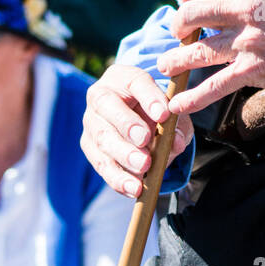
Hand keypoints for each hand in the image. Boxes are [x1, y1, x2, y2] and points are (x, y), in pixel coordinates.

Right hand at [81, 63, 193, 198]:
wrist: (133, 114)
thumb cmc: (154, 108)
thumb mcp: (170, 110)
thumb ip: (176, 123)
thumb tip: (176, 143)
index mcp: (124, 77)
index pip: (136, 81)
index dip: (150, 97)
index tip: (163, 114)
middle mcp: (101, 95)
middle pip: (108, 107)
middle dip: (128, 125)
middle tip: (146, 141)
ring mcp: (91, 121)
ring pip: (101, 137)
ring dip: (123, 154)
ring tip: (144, 167)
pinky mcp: (88, 145)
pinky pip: (100, 162)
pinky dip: (118, 177)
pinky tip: (134, 187)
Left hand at [156, 0, 264, 116]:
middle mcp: (244, 12)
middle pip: (191, 13)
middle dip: (177, 24)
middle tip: (177, 33)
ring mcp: (246, 43)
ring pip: (196, 51)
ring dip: (175, 60)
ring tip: (165, 66)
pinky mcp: (253, 71)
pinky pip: (214, 86)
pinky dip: (192, 98)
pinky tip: (177, 104)